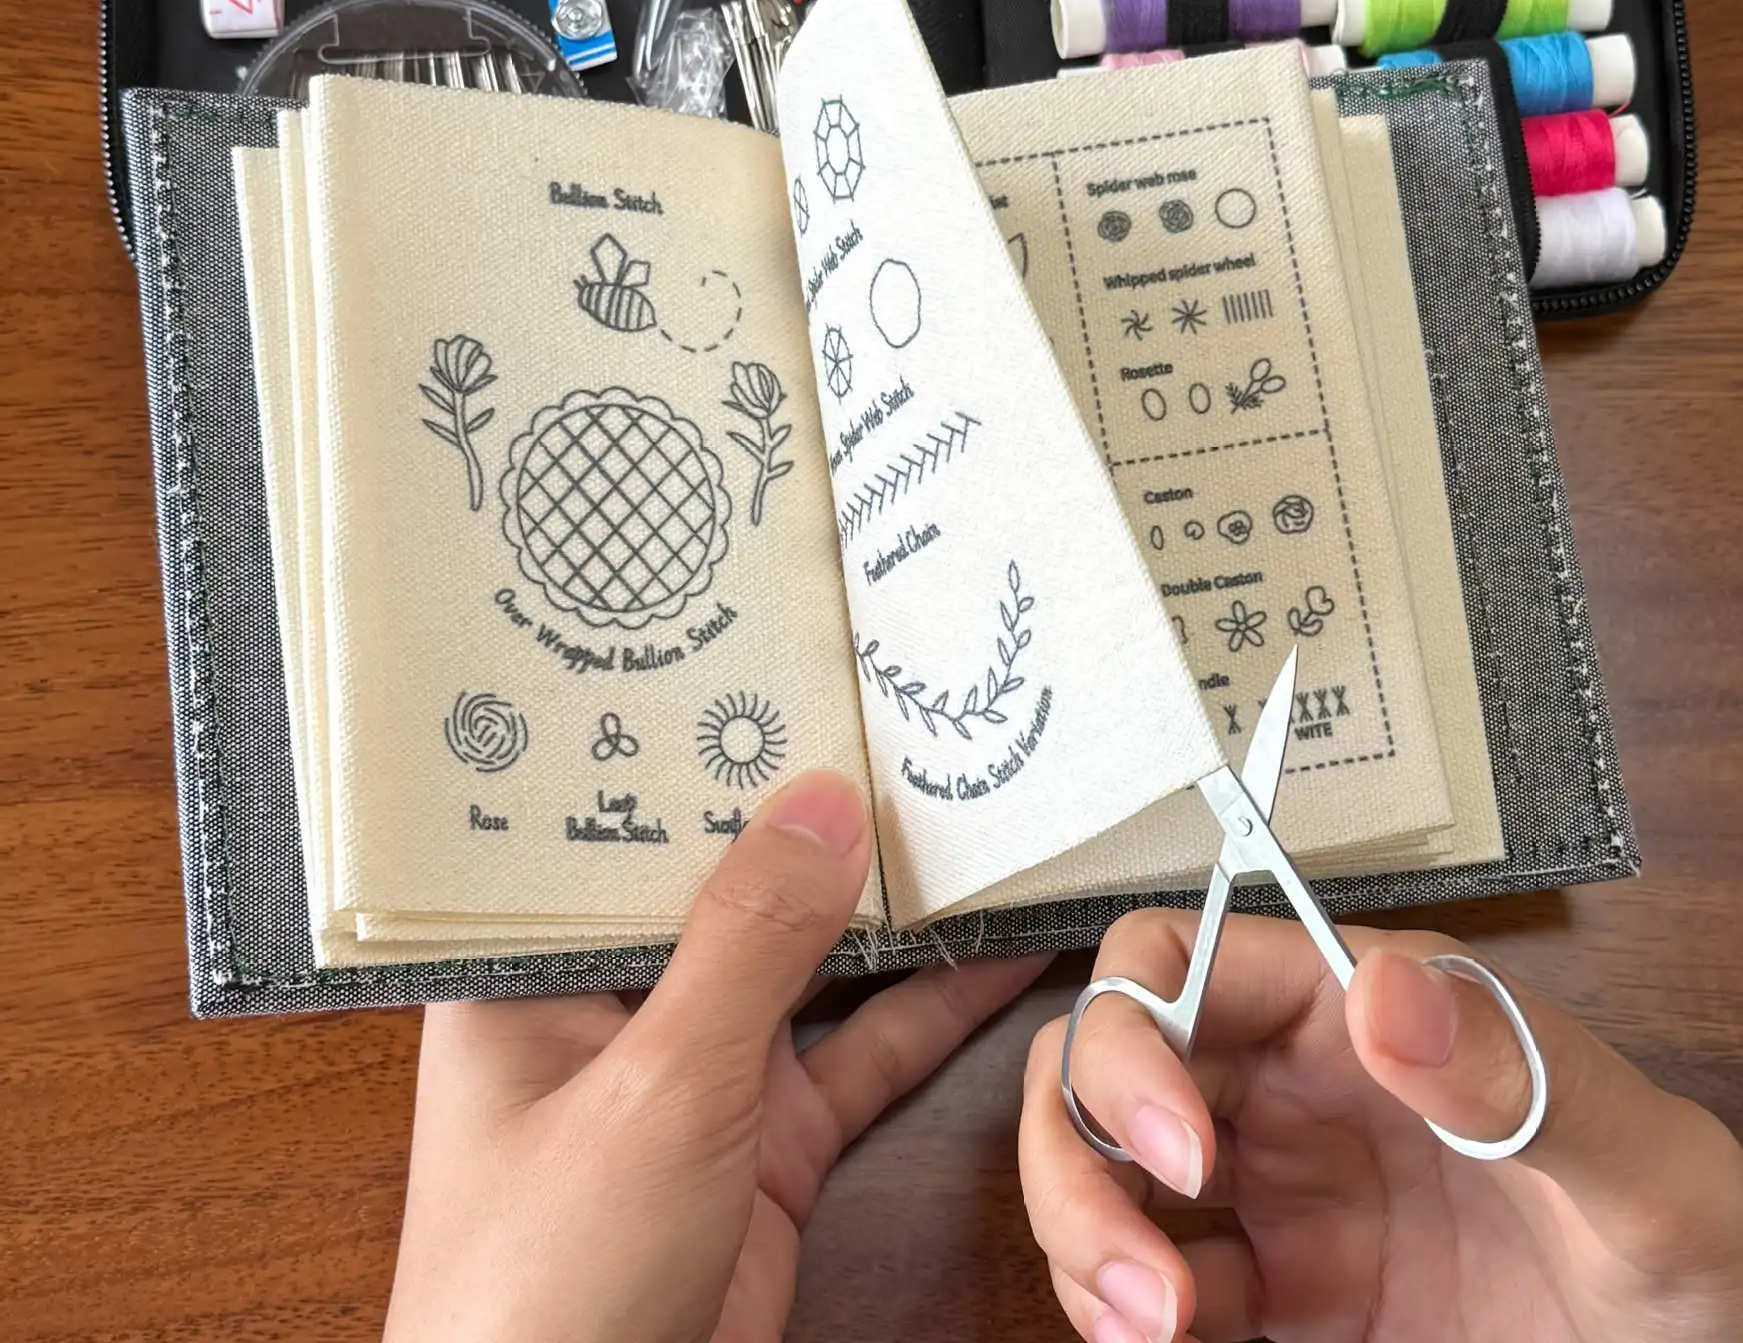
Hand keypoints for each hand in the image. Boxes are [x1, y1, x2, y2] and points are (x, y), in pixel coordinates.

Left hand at [385, 770, 1046, 1342]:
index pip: (621, 824)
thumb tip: (821, 801)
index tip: (792, 665)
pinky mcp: (769, 1143)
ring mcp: (700, 1073)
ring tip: (980, 811)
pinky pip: (863, 1051)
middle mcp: (616, 1006)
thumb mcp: (654, 1091)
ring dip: (891, 906)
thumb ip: (745, 944)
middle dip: (819, 816)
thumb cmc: (545, 1289)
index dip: (705, 747)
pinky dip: (934, 1008)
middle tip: (912, 718)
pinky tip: (1003, 953)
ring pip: (811, 962)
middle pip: (731, 884)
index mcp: (536, 971)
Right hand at [1023, 910, 1742, 1341]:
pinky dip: (1118, 1310)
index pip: (1183, 960)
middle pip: (1110, 1061)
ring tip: (1146, 1331)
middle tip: (1139, 1278)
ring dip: (1085, 1235)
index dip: (1137, 1030)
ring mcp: (1280, 1192)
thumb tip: (1385, 994)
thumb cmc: (1705, 1233)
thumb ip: (1517, 1074)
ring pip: (1107, 1166)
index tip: (1182, 1149)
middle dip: (1083, 1149)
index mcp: (1353, 1007)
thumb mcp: (1638, 1159)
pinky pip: (1154, 1282)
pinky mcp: (1283, 1295)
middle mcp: (1294, 1083)